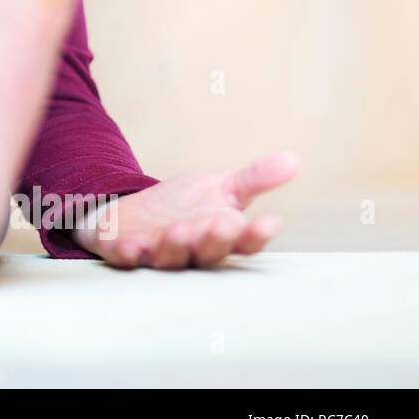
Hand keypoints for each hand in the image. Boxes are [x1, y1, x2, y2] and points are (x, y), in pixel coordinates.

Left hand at [72, 152, 300, 268]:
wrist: (134, 212)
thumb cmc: (183, 207)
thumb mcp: (220, 188)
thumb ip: (254, 180)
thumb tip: (293, 160)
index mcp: (220, 237)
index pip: (243, 242)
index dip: (256, 235)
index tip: (270, 222)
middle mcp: (192, 251)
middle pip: (208, 252)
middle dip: (215, 240)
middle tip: (221, 225)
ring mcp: (157, 254)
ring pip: (170, 257)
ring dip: (176, 245)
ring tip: (180, 229)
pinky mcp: (124, 252)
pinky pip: (126, 258)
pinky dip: (128, 254)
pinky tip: (130, 247)